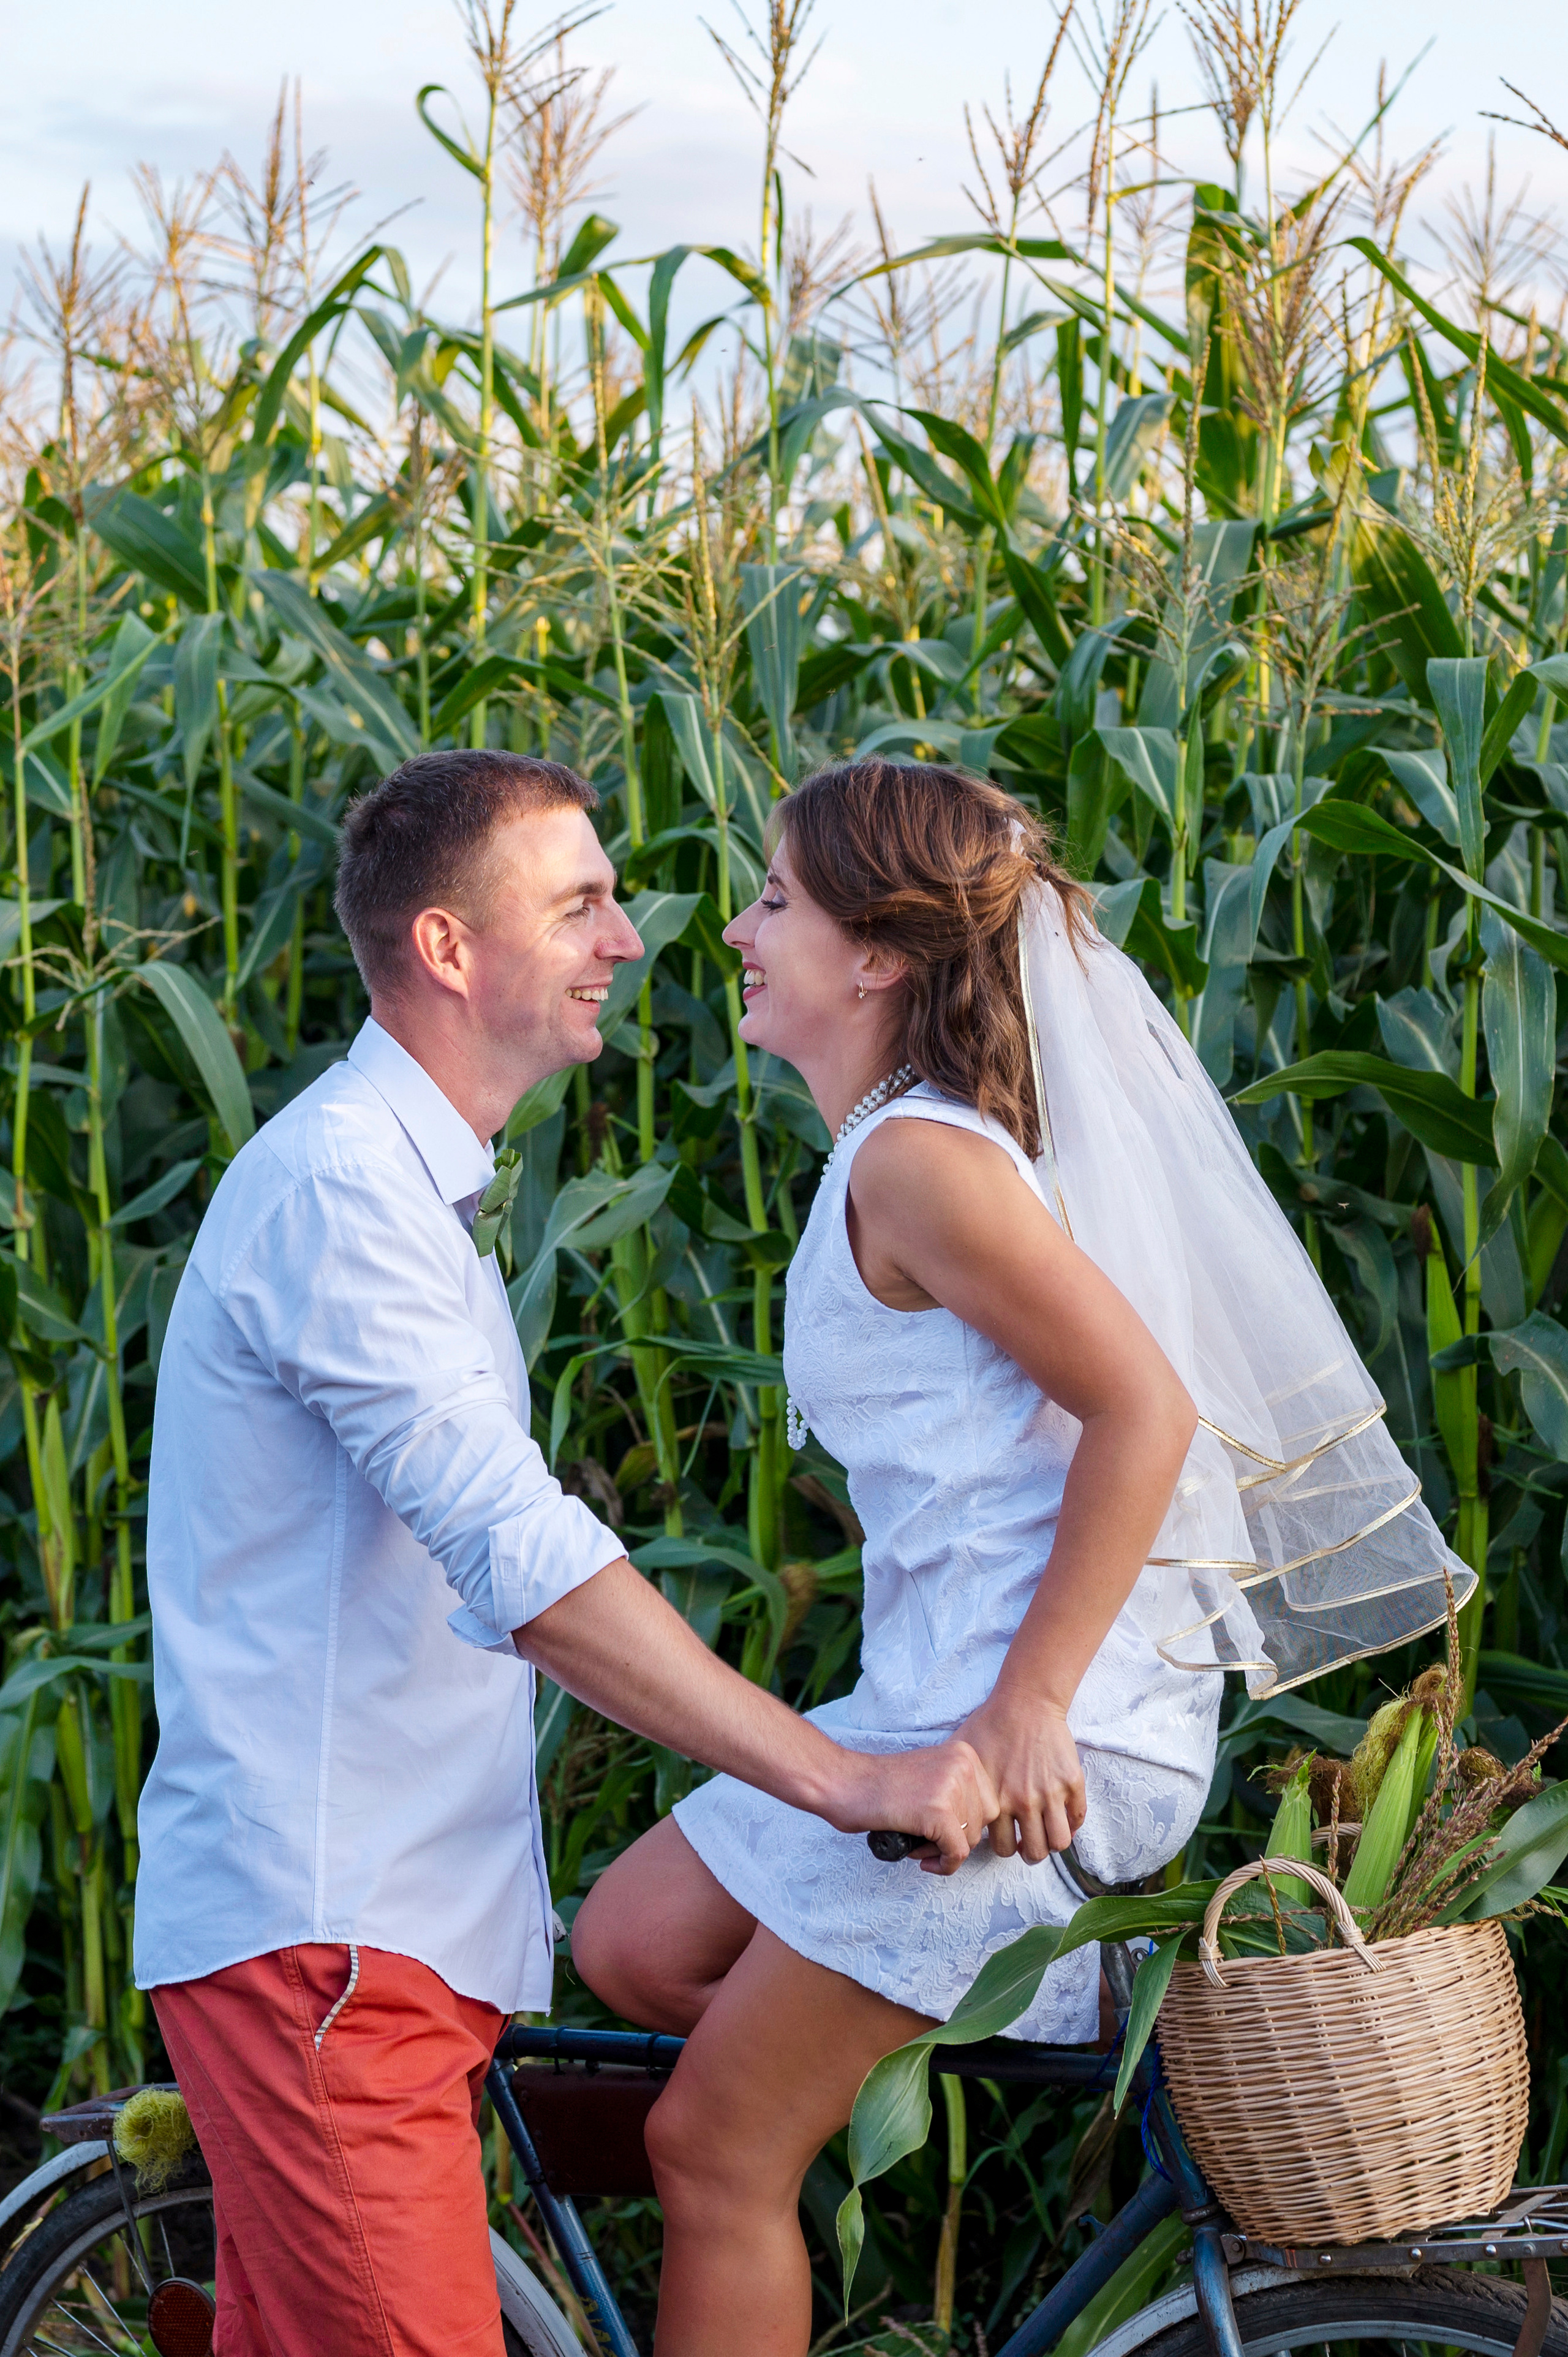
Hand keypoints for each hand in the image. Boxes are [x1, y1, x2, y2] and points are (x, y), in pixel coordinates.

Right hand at [827, 1738, 1000, 1876]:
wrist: (844, 1783)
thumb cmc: (880, 1785)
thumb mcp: (931, 1774)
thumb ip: (957, 1789)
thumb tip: (979, 1827)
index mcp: (964, 1753)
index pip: (989, 1801)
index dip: (966, 1822)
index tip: (940, 1828)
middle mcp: (963, 1765)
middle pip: (985, 1821)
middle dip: (958, 1836)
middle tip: (927, 1839)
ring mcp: (952, 1787)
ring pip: (972, 1839)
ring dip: (945, 1850)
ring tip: (917, 1844)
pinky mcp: (939, 1813)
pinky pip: (957, 1853)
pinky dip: (943, 1864)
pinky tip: (921, 1860)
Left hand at [955, 1692, 1085, 1863]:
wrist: (1025, 1700)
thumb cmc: (990, 1724)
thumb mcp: (963, 1756)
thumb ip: (958, 1785)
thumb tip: (943, 1807)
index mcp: (995, 1801)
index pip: (1002, 1848)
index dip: (1006, 1845)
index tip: (1009, 1837)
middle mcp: (1024, 1802)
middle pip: (1034, 1852)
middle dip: (1031, 1851)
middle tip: (1029, 1840)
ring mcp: (1051, 1793)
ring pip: (1058, 1842)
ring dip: (1053, 1841)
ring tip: (1047, 1831)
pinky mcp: (1072, 1781)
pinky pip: (1078, 1818)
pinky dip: (1073, 1822)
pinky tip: (1064, 1814)